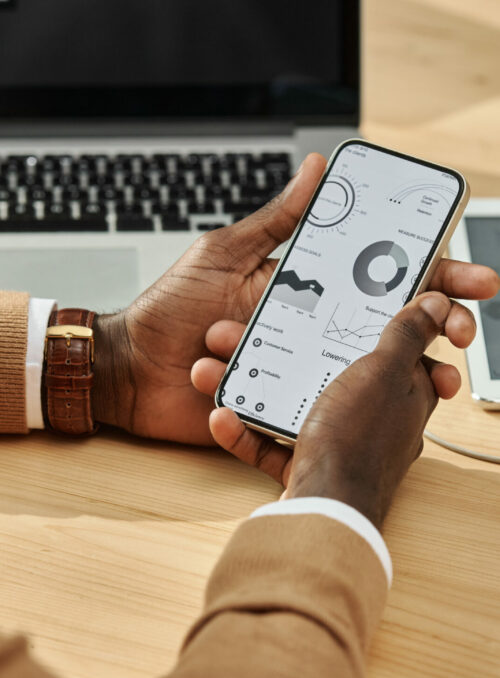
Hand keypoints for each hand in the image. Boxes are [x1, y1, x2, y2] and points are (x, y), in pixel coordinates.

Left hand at [92, 147, 497, 444]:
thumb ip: (274, 221)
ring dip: (400, 378)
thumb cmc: (169, 310)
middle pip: (387, 330)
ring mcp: (297, 371)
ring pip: (364, 376)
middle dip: (435, 331)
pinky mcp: (279, 408)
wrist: (127, 372)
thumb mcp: (222, 255)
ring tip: (429, 382)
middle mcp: (308, 330)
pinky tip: (348, 413)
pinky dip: (335, 414)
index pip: (380, 279)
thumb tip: (317, 170)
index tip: (472, 282)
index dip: (432, 278)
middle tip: (459, 337)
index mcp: (304, 290)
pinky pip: (317, 412)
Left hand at [92, 153, 326, 442]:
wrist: (128, 368)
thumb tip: (315, 168)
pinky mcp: (255, 412)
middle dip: (291, 337)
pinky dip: (240, 408)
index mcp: (283, 296)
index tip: (365, 283)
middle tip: (246, 325)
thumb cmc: (169, 308)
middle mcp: (284, 338)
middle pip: (322, 345)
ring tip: (209, 350)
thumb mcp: (221, 255)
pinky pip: (270, 419)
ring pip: (296, 383)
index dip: (352, 288)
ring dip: (248, 364)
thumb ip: (273, 221)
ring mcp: (270, 378)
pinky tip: (210, 389)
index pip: (334, 292)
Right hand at [192, 286, 498, 527]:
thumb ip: (405, 338)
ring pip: (293, 405)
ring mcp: (337, 444)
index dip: (375, 326)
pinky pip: (271, 444)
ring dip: (256, 387)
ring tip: (223, 368)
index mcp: (401, 394)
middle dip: (290, 352)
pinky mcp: (307, 467)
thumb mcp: (383, 374)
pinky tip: (223, 415)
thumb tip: (434, 306)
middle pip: (330, 373)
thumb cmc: (358, 442)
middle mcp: (372, 420)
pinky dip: (247, 432)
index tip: (347, 306)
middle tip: (263, 332)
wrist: (325, 509)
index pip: (398, 351)